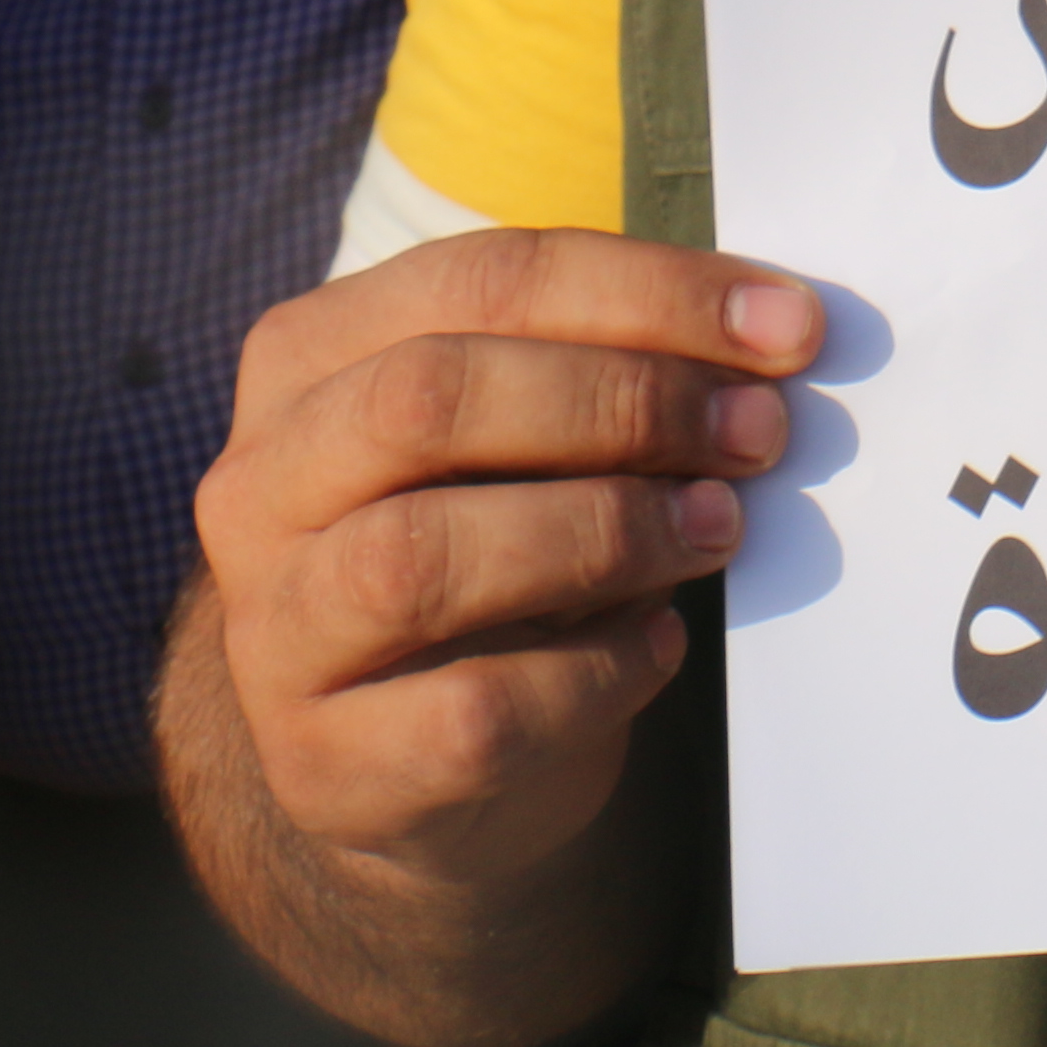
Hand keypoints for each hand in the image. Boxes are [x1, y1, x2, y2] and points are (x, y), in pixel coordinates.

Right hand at [189, 231, 816, 914]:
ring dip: (606, 532)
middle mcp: (260, 487)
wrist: (427, 758)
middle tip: (760, 433)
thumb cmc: (507, 545)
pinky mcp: (326, 766)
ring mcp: (275, 633)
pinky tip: (659, 643)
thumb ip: (615, 366)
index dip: (648, 293)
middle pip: (429, 401)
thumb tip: (772, 336)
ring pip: (421, 557)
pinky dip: (596, 672)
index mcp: (308, 361)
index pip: (479, 280)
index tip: (787, 325)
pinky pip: (473, 708)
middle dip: (624, 402)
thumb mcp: (537, 434)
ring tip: (718, 529)